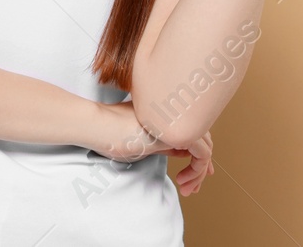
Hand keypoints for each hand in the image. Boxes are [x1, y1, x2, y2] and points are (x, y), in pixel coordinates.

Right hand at [90, 102, 213, 196]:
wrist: (97, 125)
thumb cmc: (109, 134)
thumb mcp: (142, 142)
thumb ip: (163, 143)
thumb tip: (181, 151)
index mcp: (166, 115)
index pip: (191, 133)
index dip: (196, 156)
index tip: (191, 176)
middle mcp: (175, 114)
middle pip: (202, 140)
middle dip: (201, 168)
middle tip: (191, 188)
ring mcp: (178, 121)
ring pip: (205, 147)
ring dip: (198, 173)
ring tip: (186, 188)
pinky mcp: (178, 132)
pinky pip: (202, 153)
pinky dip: (198, 170)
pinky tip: (182, 180)